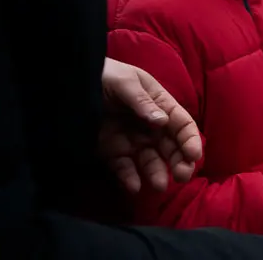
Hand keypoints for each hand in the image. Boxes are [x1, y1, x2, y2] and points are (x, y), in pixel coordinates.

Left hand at [99, 58, 202, 192]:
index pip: (182, 124)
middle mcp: (150, 125)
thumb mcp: (125, 82)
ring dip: (157, 173)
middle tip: (182, 176)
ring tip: (159, 186)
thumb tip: (162, 122)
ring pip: (150, 161)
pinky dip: (130, 178)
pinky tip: (134, 186)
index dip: (190, 140)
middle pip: (171, 146)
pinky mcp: (112, 152)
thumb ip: (142, 101)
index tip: (194, 156)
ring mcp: (131, 140)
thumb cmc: (104, 75)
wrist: (68, 85)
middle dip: (179, 162)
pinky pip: (124, 168)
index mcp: (159, 104)